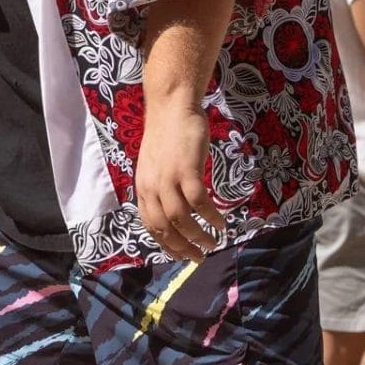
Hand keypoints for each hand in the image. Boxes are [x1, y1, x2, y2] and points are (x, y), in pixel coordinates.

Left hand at [134, 105, 222, 259]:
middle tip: (201, 256)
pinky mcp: (186, 169)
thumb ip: (160, 190)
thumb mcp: (155, 168)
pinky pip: (199, 202)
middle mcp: (151, 187)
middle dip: (183, 248)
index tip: (182, 255)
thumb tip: (174, 216)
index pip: (151, 226)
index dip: (167, 245)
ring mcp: (168, 179)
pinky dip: (211, 216)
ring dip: (198, 236)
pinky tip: (221, 222)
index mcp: (143, 189)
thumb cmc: (167, 137)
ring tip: (213, 242)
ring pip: (181, 220)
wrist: (171, 108)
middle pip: (165, 228)